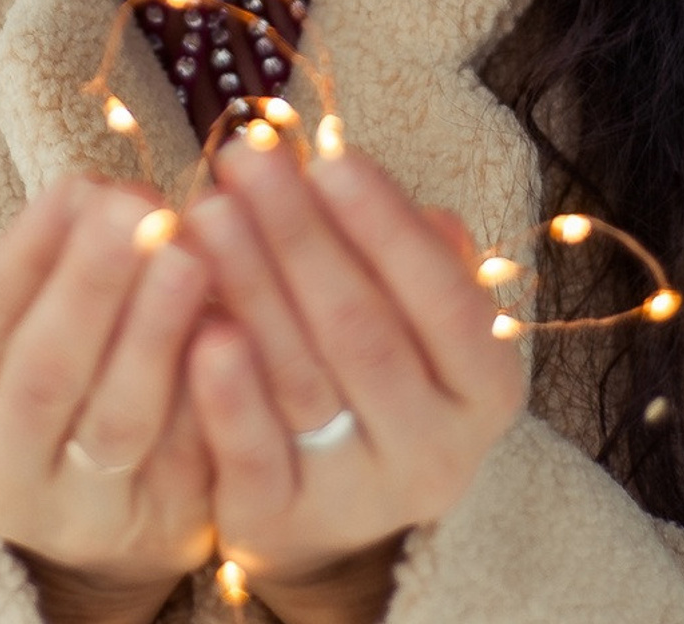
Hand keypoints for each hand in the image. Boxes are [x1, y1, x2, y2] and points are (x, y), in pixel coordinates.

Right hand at [0, 176, 214, 623]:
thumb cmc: (40, 371)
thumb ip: (48, 262)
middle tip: (137, 207)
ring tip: (188, 255)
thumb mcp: (13, 323)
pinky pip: (187, 455)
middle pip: (44, 376)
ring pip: (118, 422)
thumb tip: (101, 192)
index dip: (28, 250)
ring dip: (155, 333)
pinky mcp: (157, 531)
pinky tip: (234, 322)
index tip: (79, 184)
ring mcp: (77, 515)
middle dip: (92, 285)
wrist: (78, 505)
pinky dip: (210, 387)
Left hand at [182, 141, 526, 622]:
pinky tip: (201, 328)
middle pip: (361, 331)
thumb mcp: (404, 308)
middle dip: (297, 235)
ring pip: (301, 379)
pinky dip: (226, 393)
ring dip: (250, 287)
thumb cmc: (367, 361)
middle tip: (244, 160)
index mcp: (482, 388)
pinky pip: (252, 455)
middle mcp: (437, 452)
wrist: (325, 498)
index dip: (384, 226)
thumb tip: (381, 188)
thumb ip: (396, 247)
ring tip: (206, 212)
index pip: (443, 299)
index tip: (328, 159)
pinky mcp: (280, 524)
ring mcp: (360, 498)